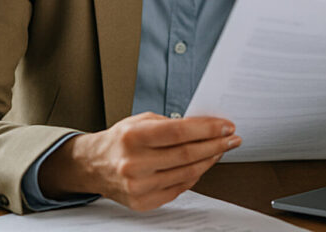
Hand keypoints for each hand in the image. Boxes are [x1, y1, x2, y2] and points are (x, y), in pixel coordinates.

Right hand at [38, 112, 239, 210]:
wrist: (94, 166)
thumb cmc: (120, 140)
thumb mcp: (140, 121)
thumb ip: (171, 124)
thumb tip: (205, 127)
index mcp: (133, 137)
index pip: (179, 132)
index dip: (207, 128)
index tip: (226, 126)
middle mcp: (134, 164)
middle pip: (187, 154)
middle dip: (216, 144)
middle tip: (232, 138)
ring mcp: (139, 186)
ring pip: (187, 173)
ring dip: (210, 160)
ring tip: (221, 149)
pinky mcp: (143, 202)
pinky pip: (180, 188)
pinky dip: (195, 175)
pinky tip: (203, 164)